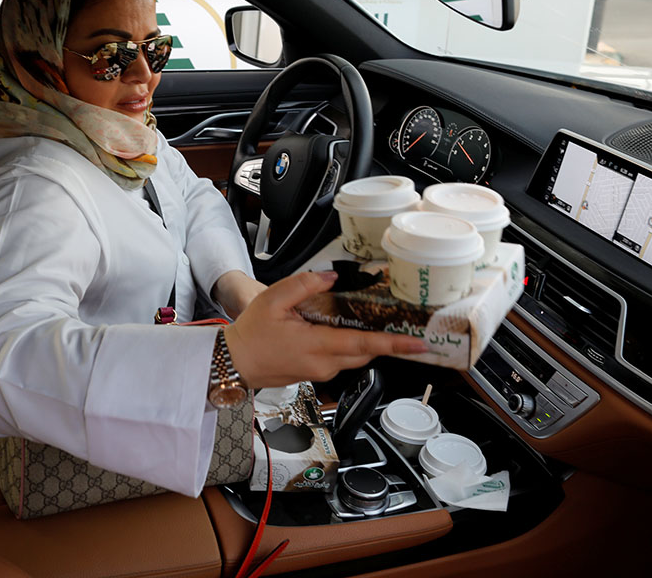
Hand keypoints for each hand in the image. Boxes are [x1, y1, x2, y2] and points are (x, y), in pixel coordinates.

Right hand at [222, 270, 427, 388]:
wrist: (235, 363)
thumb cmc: (251, 334)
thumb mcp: (273, 300)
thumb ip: (304, 285)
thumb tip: (331, 278)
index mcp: (316, 346)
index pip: (363, 345)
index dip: (394, 344)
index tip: (417, 344)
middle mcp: (323, 364)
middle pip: (366, 353)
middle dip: (388, 342)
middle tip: (407, 329)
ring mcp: (320, 371)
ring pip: (355, 358)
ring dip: (369, 344)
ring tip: (380, 325)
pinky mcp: (315, 373)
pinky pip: (342, 360)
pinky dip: (351, 347)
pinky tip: (347, 331)